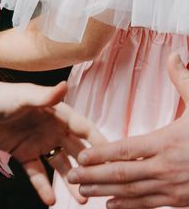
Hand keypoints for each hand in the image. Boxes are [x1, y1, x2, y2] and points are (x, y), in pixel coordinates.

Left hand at [0, 79, 104, 205]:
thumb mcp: (23, 96)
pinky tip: (50, 201)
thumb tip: (65, 85)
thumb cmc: (0, 96)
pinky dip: (44, 187)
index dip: (99, 141)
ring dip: (71, 181)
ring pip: (61, 165)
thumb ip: (45, 96)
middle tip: (102, 186)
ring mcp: (39, 142)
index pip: (84, 128)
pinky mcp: (24, 154)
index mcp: (57, 112)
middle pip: (77, 150)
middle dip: (90, 167)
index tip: (115, 157)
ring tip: (82, 199)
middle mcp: (52, 128)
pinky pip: (38, 173)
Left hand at [68, 52, 188, 207]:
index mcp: (165, 142)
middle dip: (95, 176)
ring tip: (82, 190)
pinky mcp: (178, 200)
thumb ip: (182, 81)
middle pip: (123, 174)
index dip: (102, 154)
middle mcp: (164, 167)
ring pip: (132, 192)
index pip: (126, 150)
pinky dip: (128, 206)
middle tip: (71, 176)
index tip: (83, 156)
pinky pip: (148, 204)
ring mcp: (171, 187)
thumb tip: (174, 54)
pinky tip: (110, 205)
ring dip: (105, 192)